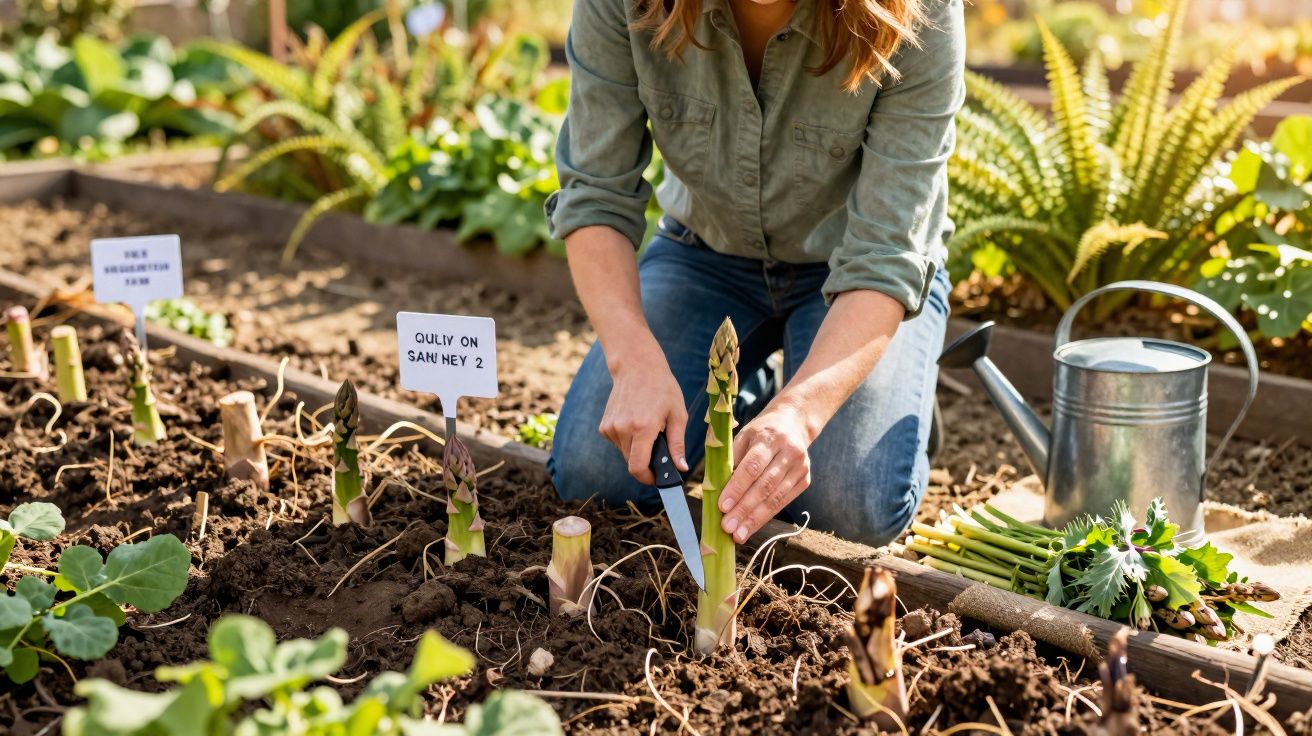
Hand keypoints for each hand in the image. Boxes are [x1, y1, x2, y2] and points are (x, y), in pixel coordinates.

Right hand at [599, 346, 688, 484]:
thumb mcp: (678, 414)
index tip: (658, 479)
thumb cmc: (662, 388)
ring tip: (649, 429)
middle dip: (647, 463)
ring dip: (638, 450)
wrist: (636, 366)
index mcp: (642, 427)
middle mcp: (622, 429)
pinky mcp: (604, 426)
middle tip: (660, 447)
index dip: (648, 479)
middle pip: (632, 463)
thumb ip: (677, 444)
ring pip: (626, 454)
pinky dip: (629, 441)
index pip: (638, 468)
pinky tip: (637, 423)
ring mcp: (610, 428)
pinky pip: (619, 444)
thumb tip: (681, 468)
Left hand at [717, 403, 814, 542]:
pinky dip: (765, 516)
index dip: (737, 488)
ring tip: (738, 535)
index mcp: (769, 437)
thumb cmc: (760, 434)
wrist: (792, 424)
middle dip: (744, 509)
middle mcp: (789, 452)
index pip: (752, 466)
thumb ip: (731, 461)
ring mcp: (800, 467)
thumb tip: (715, 491)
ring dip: (755, 519)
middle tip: (728, 527)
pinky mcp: (805, 480)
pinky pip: (783, 502)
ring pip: (775, 498)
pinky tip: (752, 527)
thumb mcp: (743, 437)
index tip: (722, 507)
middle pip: (764, 486)